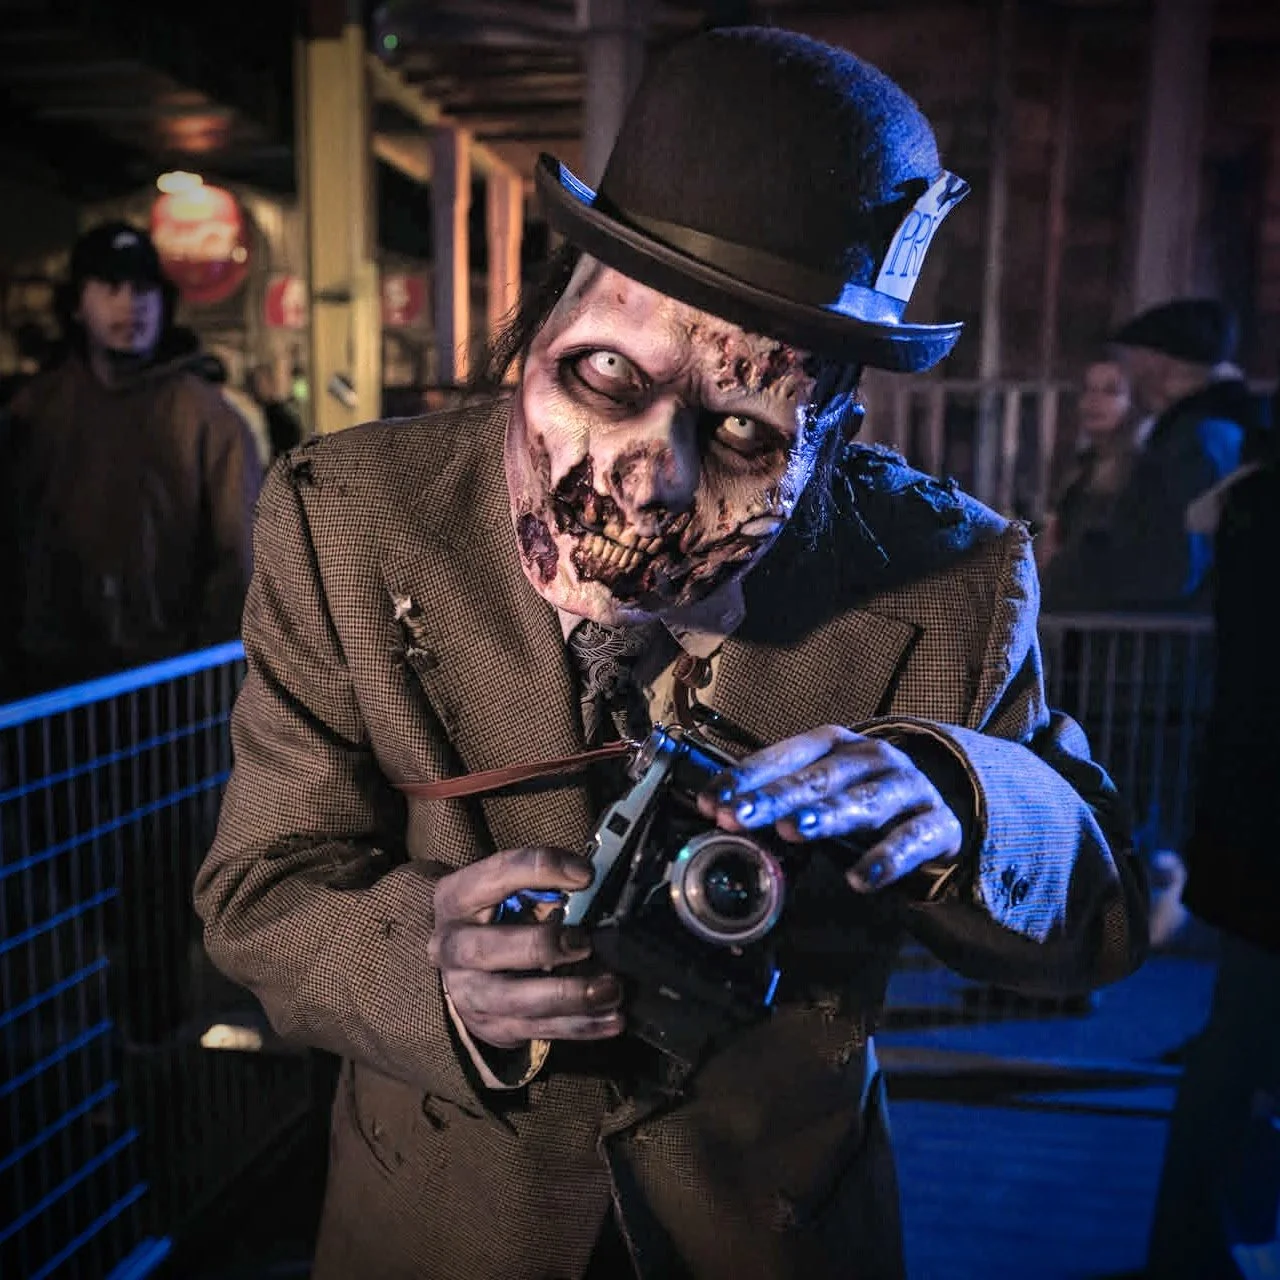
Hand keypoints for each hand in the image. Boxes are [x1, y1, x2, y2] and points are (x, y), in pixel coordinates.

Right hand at [428, 847, 624, 1048]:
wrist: (466, 968)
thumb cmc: (499, 917)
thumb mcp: (508, 891)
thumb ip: (543, 886)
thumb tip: (591, 882)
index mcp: (457, 898)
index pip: (496, 875)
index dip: (541, 870)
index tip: (585, 876)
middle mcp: (452, 946)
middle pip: (488, 949)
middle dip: (540, 946)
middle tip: (583, 943)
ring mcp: (468, 992)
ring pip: (513, 1000)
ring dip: (567, 995)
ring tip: (610, 989)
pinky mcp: (491, 1026)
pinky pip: (536, 1029)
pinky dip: (579, 1026)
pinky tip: (612, 1019)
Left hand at [696, 726, 963, 892]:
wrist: (941, 809)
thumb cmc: (865, 798)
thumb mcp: (823, 789)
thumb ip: (781, 799)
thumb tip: (722, 815)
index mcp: (835, 744)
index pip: (784, 756)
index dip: (746, 778)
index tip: (713, 802)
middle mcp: (871, 758)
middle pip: (817, 777)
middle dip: (774, 796)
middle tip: (740, 815)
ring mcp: (908, 788)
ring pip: (863, 801)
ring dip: (827, 815)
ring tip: (795, 830)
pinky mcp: (938, 823)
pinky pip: (910, 841)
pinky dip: (885, 859)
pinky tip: (860, 879)